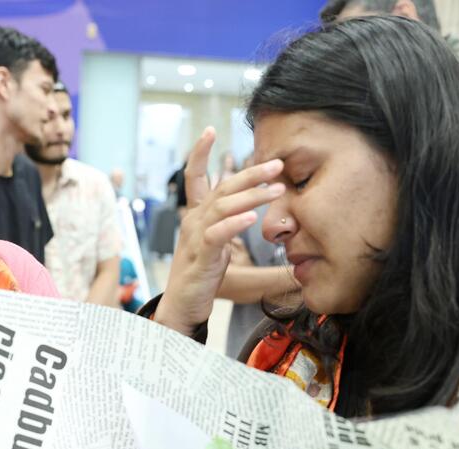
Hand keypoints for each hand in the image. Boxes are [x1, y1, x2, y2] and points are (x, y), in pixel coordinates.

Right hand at [155, 127, 283, 334]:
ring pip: (222, 207)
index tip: (209, 130)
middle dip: (250, 173)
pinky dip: (234, 224)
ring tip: (277, 189)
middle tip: (277, 163)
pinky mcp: (200, 258)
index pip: (195, 178)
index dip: (200, 153)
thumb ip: (230, 229)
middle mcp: (194, 222)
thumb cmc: (200, 277)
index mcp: (197, 217)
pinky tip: (251, 218)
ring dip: (251, 196)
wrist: (180, 307)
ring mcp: (195, 238)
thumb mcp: (218, 248)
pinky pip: (216, 235)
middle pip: (221, 188)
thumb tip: (252, 214)